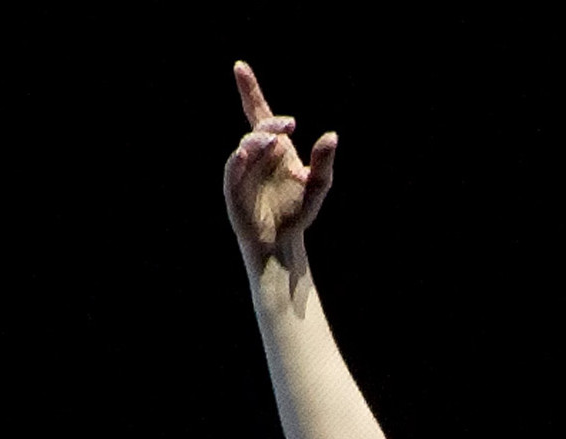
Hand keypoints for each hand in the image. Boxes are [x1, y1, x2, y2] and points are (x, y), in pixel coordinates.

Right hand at [223, 61, 336, 266]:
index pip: (259, 113)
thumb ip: (324, 162)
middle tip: (289, 125)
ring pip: (246, 146)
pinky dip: (238, 160)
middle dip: (271, 124)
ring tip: (273, 141)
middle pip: (259, 128)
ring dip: (258, 140)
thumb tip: (332, 136)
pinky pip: (233, 170)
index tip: (240, 67)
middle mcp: (256, 154)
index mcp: (274, 147)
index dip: (249, 90)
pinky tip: (245, 154)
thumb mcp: (318, 185)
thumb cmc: (297, 213)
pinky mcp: (234, 189)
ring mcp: (243, 170)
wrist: (284, 244)